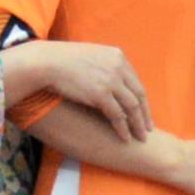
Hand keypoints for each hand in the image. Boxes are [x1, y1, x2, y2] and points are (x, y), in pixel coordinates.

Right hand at [9, 39, 152, 142]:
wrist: (47, 62)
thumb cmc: (62, 61)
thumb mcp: (91, 57)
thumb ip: (104, 67)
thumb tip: (110, 82)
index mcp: (117, 56)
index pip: (136, 82)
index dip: (141, 100)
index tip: (144, 113)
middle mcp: (118, 67)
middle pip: (139, 95)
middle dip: (144, 114)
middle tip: (147, 130)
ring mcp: (111, 80)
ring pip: (132, 107)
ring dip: (137, 125)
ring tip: (140, 138)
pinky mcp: (101, 94)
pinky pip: (117, 116)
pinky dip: (123, 129)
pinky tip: (125, 138)